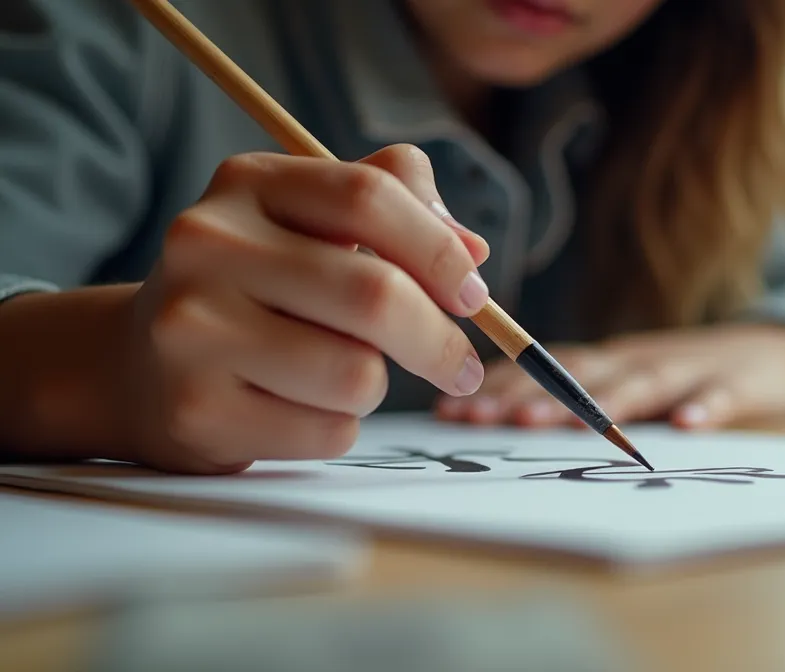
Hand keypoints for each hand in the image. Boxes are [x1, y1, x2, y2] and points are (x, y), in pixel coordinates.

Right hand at [119, 144, 489, 473]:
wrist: (143, 363)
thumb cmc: (262, 288)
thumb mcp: (316, 223)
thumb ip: (400, 210)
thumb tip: (472, 254)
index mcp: (248, 183)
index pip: (369, 196)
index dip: (439, 250)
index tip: (474, 295)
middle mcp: (206, 243)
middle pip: (374, 294)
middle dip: (438, 340)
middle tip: (461, 366)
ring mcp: (191, 328)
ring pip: (357, 374)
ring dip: (376, 387)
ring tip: (346, 377)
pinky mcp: (196, 409)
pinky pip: (327, 431)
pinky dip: (339, 428)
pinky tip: (301, 409)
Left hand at [435, 324, 784, 429]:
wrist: (777, 351)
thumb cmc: (685, 374)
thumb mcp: (626, 377)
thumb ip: (571, 393)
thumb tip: (487, 417)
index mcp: (608, 360)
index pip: (544, 369)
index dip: (497, 387)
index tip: (448, 412)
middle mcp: (639, 359)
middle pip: (581, 375)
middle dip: (530, 395)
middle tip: (484, 419)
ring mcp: (690, 368)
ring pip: (643, 383)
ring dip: (604, 403)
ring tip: (564, 426)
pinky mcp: (742, 382)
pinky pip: (724, 396)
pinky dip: (706, 407)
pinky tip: (687, 425)